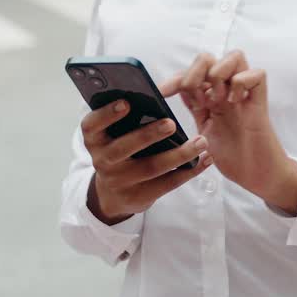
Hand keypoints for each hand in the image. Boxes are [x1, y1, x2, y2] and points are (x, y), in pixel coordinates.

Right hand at [81, 99, 212, 224]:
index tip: (125, 103)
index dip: (107, 114)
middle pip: (123, 148)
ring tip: (200, 142)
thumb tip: (150, 98)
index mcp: (94, 139)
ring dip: (179, 154)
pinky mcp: (139, 197)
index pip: (92, 125)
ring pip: (151, 168)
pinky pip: (167, 184)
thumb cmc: (118, 151)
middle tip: (171, 123)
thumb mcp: (112, 136)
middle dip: (147, 135)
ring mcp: (120, 181)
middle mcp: (103, 161)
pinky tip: (205, 159)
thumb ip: (124, 120)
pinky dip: (189, 171)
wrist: (112, 194)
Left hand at [161, 51, 296, 213]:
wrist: (256, 175)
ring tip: (216, 99)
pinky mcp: (260, 101)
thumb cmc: (232, 158)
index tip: (161, 93)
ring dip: (219, 73)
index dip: (174, 79)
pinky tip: (234, 101)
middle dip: (195, 72)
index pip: (190, 73)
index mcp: (209, 98)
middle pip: (209, 57)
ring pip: (234, 57)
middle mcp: (226, 91)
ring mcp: (243, 94)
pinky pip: (257, 74)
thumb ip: (194, 113)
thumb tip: (175, 98)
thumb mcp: (202, 135)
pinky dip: (242, 82)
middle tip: (196, 100)